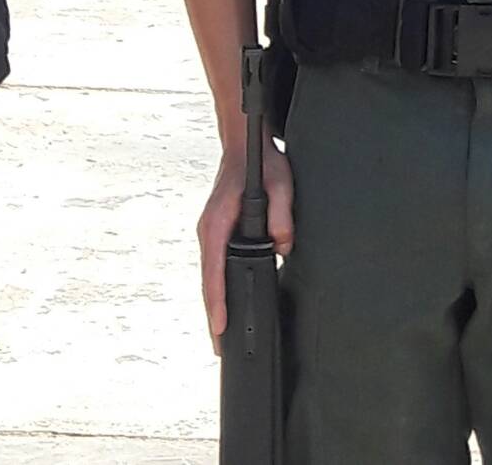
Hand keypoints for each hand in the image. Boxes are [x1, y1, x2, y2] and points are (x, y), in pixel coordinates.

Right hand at [197, 138, 294, 354]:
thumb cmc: (259, 162)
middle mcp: (208, 230)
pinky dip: (218, 287)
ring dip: (214, 303)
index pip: (213, 270)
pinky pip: (215, 266)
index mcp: (216, 222)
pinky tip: (226, 303)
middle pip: (208, 280)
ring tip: (221, 336)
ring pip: (210, 275)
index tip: (218, 328)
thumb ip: (282, 214)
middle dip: (213, 314)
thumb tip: (283, 246)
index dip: (217, 301)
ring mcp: (210, 232)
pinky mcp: (216, 232)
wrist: (243, 144)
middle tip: (219, 348)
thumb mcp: (280, 182)